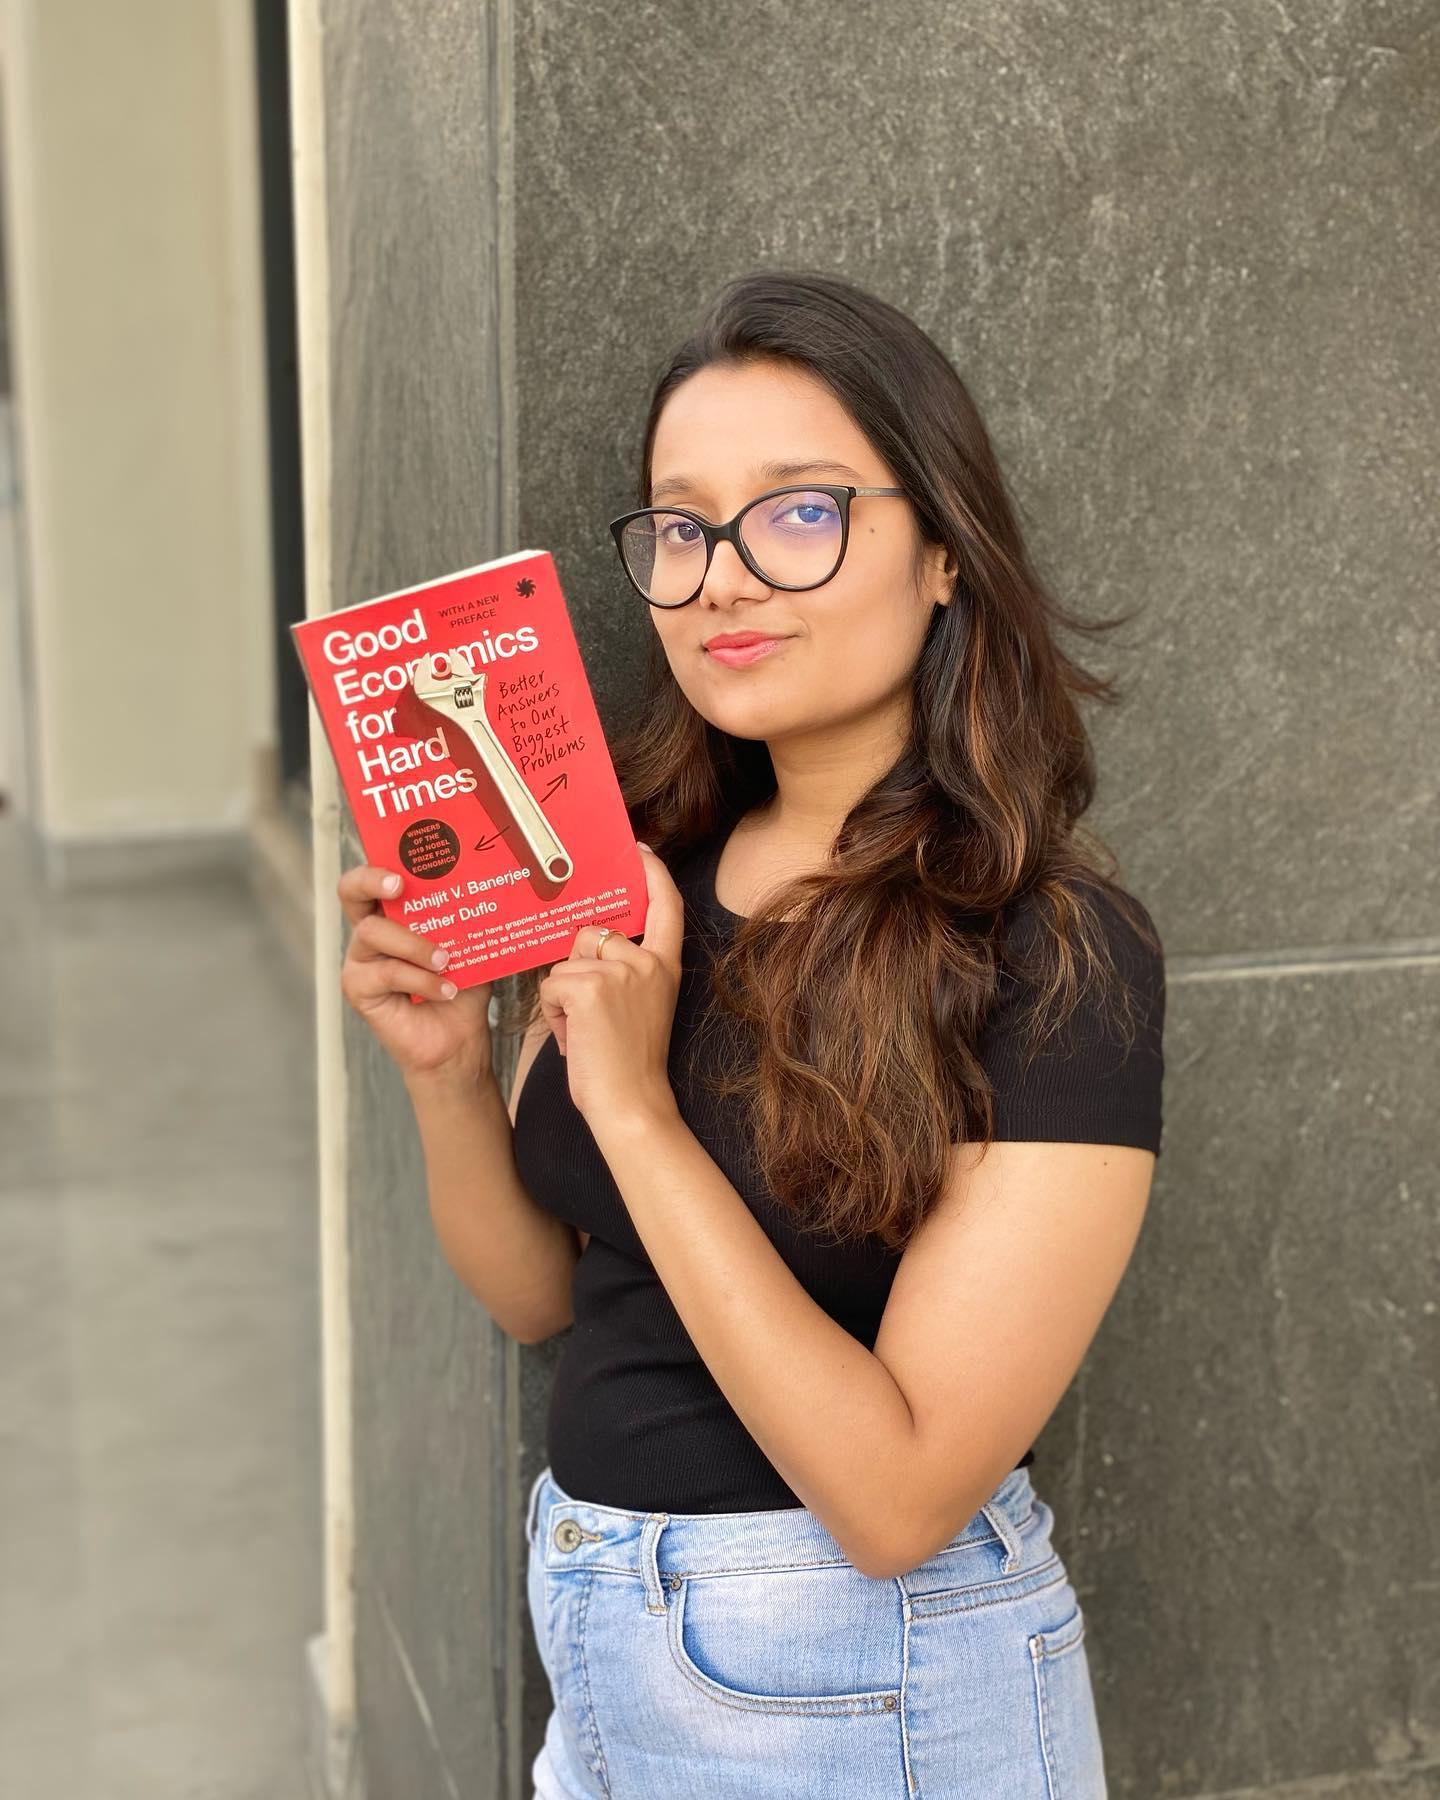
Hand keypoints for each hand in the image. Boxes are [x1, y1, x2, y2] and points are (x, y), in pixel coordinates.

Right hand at [337, 863, 493, 1086]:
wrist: (458, 1039)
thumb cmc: (462, 986)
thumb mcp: (470, 945)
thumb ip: (469, 918)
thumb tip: (495, 884)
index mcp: (394, 914)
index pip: (374, 877)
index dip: (378, 865)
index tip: (402, 867)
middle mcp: (370, 932)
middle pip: (351, 892)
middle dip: (372, 881)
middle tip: (400, 886)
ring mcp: (360, 960)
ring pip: (373, 933)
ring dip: (415, 944)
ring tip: (447, 960)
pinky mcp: (359, 989)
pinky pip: (386, 973)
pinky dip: (421, 980)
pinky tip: (445, 989)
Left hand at [537, 844, 682, 1127]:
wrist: (631, 1106)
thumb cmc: (628, 1065)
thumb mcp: (637, 1007)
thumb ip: (624, 971)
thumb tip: (585, 940)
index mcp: (664, 967)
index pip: (666, 906)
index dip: (653, 873)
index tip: (639, 850)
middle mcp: (646, 962)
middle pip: (589, 935)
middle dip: (575, 970)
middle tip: (590, 1018)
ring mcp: (620, 972)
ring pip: (563, 963)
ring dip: (561, 998)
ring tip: (583, 1033)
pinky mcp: (589, 987)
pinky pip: (550, 985)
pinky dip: (552, 1014)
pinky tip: (573, 1038)